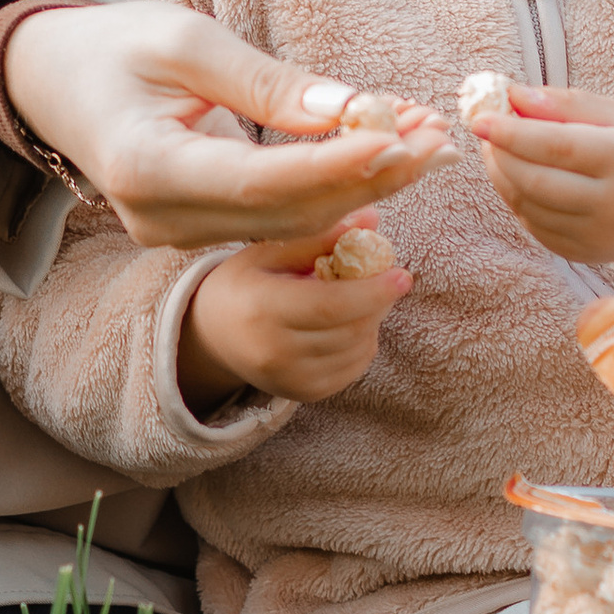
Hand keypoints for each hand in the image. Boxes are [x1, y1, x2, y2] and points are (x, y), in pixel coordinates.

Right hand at [3, 0, 444, 250]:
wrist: (50, 80)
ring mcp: (174, 235)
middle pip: (285, 214)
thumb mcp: (184, 40)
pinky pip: (275, 221)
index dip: (334, 165)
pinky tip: (382, 158)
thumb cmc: (113, 44)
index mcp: (145, 167)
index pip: (259, 181)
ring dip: (362, 186)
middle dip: (368, 178)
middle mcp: (159, 218)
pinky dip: (331, 190)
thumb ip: (265, 83)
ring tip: (425, 142)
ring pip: (289, 224)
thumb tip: (348, 109)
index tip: (399, 135)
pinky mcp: (194, 232)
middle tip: (436, 138)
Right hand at [179, 214, 410, 409]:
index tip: (402, 274)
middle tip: (388, 278)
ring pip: (356, 350)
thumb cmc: (244, 282)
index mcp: (262, 308)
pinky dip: (362, 343)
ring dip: (372, 321)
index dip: (373, 291)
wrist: (212, 335)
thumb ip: (319, 237)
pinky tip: (350, 324)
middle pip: (350, 329)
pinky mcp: (302, 394)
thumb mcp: (270, 251)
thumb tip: (371, 220)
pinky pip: (352, 369)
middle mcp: (273, 351)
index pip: (330, 306)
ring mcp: (289, 379)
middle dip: (379, 302)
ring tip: (362, 298)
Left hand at [469, 84, 613, 278]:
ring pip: (528, 206)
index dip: (512, 133)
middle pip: (535, 181)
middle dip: (500, 154)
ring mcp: (598, 236)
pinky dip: (517, 199)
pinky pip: (533, 226)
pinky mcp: (584, 255)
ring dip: (502, 175)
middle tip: (486, 130)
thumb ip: (567, 103)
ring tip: (501, 148)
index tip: (479, 117)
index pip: (558, 146)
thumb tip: (512, 95)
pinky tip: (521, 176)